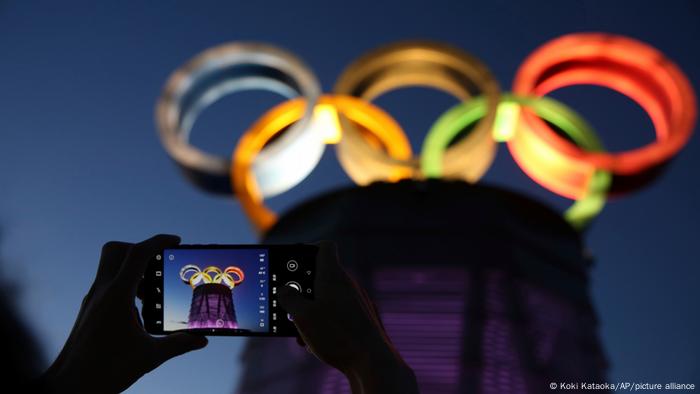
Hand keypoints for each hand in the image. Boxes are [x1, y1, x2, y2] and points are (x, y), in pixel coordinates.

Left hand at [41, 235, 207, 393]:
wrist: (70, 387)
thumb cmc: (106, 371)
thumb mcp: (150, 357)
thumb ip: (179, 344)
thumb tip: (202, 340)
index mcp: (117, 296)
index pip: (138, 253)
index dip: (159, 241)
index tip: (176, 241)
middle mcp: (101, 292)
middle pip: (117, 250)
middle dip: (140, 249)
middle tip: (158, 264)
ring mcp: (92, 300)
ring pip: (110, 267)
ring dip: (132, 269)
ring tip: (151, 292)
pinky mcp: (89, 310)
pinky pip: (107, 285)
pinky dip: (124, 286)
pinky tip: (137, 309)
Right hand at [278, 241, 417, 393]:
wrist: (371, 361)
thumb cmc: (337, 335)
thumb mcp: (302, 316)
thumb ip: (288, 298)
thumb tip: (284, 290)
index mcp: (333, 276)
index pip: (324, 247)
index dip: (307, 249)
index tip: (294, 262)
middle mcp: (348, 284)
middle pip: (321, 277)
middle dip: (303, 292)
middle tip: (289, 307)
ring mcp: (357, 301)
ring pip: (328, 299)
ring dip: (312, 312)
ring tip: (301, 332)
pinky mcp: (362, 318)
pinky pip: (338, 314)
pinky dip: (325, 323)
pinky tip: (317, 343)